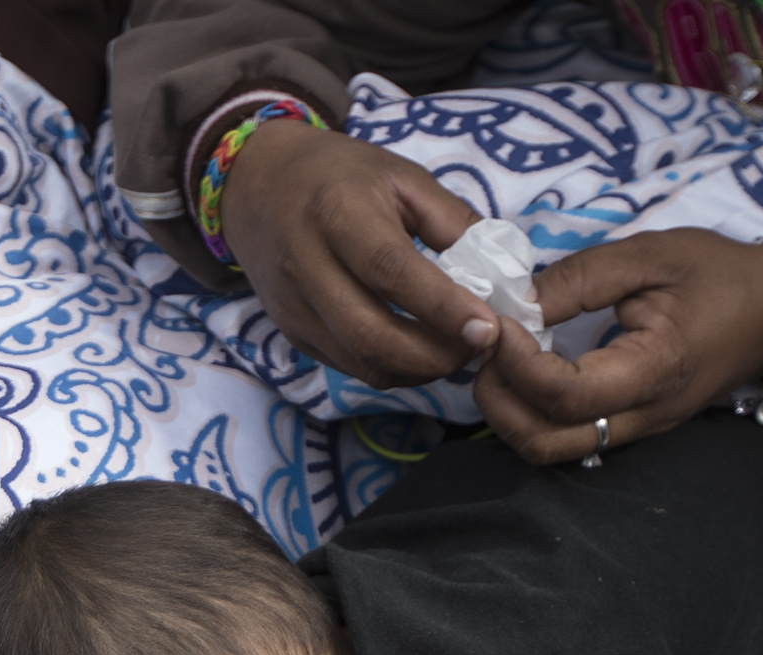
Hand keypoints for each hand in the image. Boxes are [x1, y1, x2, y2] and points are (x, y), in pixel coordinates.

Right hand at [217, 120, 498, 389]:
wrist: (259, 184)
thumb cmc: (341, 176)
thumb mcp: (402, 178)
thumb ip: (452, 222)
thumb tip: (502, 274)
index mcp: (338, 213)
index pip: (392, 271)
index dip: (443, 307)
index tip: (488, 329)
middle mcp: (306, 265)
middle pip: (372, 335)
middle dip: (435, 356)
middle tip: (479, 347)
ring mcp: (294, 307)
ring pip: (361, 362)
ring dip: (418, 370)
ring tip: (456, 352)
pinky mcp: (292, 332)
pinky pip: (350, 367)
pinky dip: (394, 369)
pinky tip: (421, 352)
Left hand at [470, 228, 762, 463]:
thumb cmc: (720, 274)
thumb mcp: (652, 255)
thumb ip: (581, 278)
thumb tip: (515, 302)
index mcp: (655, 371)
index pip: (564, 394)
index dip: (515, 363)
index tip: (494, 321)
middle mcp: (644, 415)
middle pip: (546, 442)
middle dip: (498, 401)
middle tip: (484, 348)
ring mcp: (638, 429)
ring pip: (552, 450)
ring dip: (510, 414)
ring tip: (499, 360)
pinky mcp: (632, 427)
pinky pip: (569, 439)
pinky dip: (532, 414)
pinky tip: (525, 371)